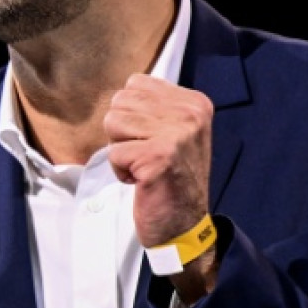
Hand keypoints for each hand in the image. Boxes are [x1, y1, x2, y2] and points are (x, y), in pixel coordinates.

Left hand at [104, 73, 213, 249]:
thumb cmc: (173, 177)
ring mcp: (176, 135)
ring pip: (113, 123)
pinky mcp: (157, 158)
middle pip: (121, 101)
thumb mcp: (175, 132)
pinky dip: (120, 171)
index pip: (136, 83)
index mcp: (195, 103)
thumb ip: (154, 106)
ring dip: (121, 150)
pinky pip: (114, 152)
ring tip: (143, 166)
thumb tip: (122, 90)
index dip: (132, 114)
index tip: (153, 139)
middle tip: (145, 155)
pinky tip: (141, 181)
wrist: (184, 224)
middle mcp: (190, 114)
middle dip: (123, 132)